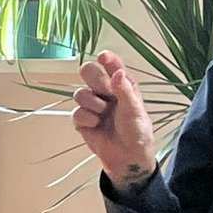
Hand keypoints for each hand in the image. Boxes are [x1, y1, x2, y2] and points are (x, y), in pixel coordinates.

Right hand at [71, 51, 158, 188]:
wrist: (127, 156)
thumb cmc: (136, 130)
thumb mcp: (134, 109)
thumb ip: (124, 90)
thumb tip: (117, 72)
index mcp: (120, 84)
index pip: (110, 65)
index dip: (106, 59)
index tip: (103, 56)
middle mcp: (104, 91)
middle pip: (87, 72)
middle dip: (93, 80)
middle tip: (104, 91)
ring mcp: (91, 105)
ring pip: (79, 93)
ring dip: (92, 104)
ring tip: (103, 114)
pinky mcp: (82, 120)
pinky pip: (76, 113)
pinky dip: (86, 119)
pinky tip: (96, 125)